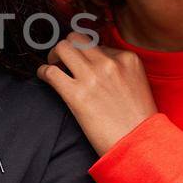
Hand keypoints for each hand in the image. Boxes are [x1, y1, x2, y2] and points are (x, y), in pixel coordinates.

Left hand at [36, 32, 157, 154]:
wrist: (138, 143)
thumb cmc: (139, 121)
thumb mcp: (138, 84)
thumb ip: (121, 71)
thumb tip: (98, 66)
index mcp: (127, 59)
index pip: (98, 44)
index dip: (86, 54)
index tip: (81, 63)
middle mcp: (109, 63)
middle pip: (77, 39)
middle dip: (66, 46)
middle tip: (61, 59)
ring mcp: (92, 77)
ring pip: (62, 48)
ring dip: (53, 56)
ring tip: (52, 65)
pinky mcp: (76, 94)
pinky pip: (50, 72)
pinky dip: (43, 72)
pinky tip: (44, 77)